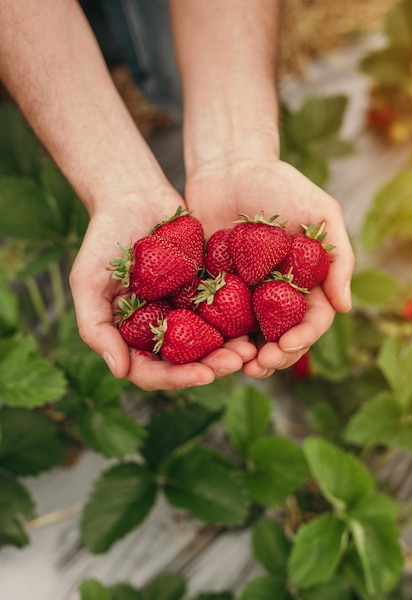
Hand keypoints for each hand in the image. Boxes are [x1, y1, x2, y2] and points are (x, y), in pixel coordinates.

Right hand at [69, 186, 256, 390]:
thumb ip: (95, 327)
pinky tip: (255, 323)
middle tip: (236, 361)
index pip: (152, 371)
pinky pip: (225, 312)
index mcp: (131, 335)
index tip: (203, 374)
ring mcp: (184, 311)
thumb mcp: (87, 280)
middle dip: (212, 367)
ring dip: (230, 350)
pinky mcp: (206, 291)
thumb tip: (120, 371)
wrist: (135, 195)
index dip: (177, 378)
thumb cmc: (104, 236)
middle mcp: (159, 329)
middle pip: (186, 363)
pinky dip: (239, 322)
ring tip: (251, 348)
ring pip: (209, 343)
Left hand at [185, 156, 354, 378]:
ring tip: (233, 366)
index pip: (309, 320)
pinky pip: (213, 319)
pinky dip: (212, 338)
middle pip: (279, 337)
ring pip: (247, 337)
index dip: (302, 338)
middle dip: (273, 357)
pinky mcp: (211, 288)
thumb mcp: (320, 211)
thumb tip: (345, 307)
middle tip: (259, 366)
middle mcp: (275, 294)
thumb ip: (338, 257)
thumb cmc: (279, 182)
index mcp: (304, 282)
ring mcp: (242, 294)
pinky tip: (206, 348)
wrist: (228, 166)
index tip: (287, 345)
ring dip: (243, 356)